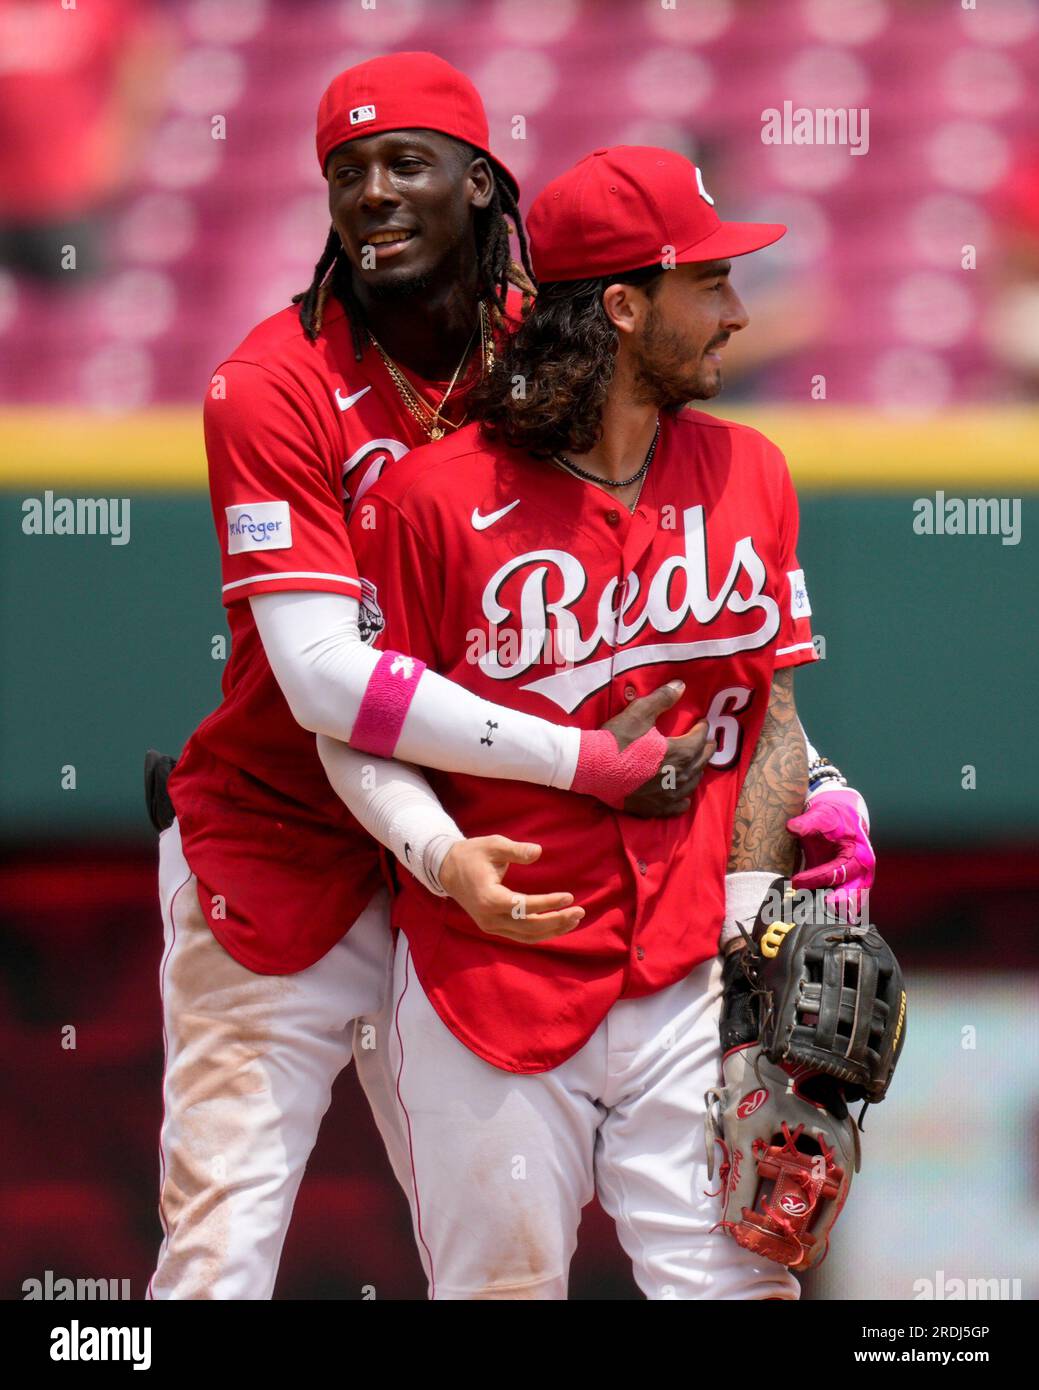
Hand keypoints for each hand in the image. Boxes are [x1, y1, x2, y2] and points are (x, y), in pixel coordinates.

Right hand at [438, 836, 584, 943]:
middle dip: (556, 921)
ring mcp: (491, 926)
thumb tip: (538, 852)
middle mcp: (489, 918)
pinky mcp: (494, 928)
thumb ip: (515, 850)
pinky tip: (558, 925)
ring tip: (575, 919)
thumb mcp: (493, 845)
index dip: (548, 903)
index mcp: (489, 898)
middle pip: (529, 927)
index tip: (568, 897)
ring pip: (527, 936)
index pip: (523, 906)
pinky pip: (521, 936)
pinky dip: (541, 933)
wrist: (447, 869)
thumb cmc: (472, 854)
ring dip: (552, 930)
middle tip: (580, 911)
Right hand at [601, 682, 715, 816]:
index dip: (702, 729)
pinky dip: (683, 799)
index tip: (702, 722)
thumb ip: (662, 699)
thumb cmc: (617, 739)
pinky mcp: (654, 807)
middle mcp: (679, 776)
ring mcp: (667, 795)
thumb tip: (681, 685)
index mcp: (679, 752)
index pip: (699, 739)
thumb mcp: (639, 713)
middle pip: (701, 762)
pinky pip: (678, 806)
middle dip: (705, 749)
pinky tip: (682, 795)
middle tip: (706, 741)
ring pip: (693, 783)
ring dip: (697, 771)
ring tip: (696, 763)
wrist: (592, 767)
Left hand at [787, 787, 874, 921]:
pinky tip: (821, 925)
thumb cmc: (832, 818)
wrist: (842, 819)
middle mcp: (862, 872)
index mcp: (859, 855)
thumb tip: (792, 827)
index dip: (816, 878)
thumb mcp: (821, 816)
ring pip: (852, 904)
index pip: (837, 871)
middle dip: (839, 905)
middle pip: (854, 894)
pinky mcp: (849, 890)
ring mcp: (857, 883)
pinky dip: (835, 914)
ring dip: (837, 914)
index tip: (795, 882)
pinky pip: (845, 906)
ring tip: (820, 925)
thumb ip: (807, 823)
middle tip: (821, 913)